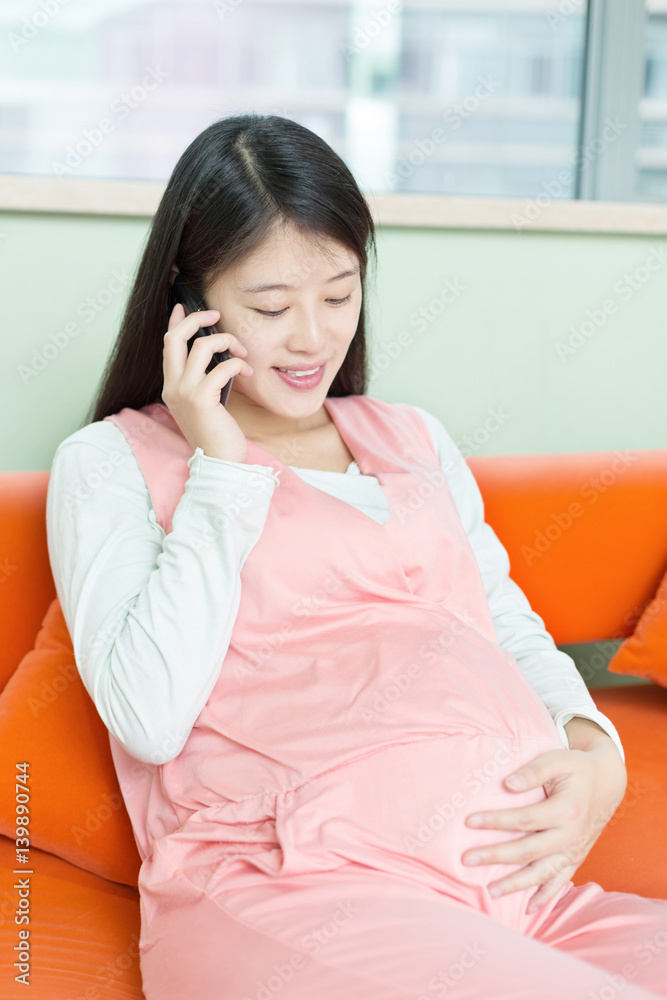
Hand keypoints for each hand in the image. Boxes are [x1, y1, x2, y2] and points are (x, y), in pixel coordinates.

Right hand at [162, 302, 253, 463]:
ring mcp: (184, 393)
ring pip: (200, 347)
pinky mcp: (201, 400)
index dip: (175, 322)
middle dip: (196, 320)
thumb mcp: (205, 404)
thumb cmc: (217, 435)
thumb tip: (217, 356)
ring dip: (226, 342)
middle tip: (216, 317)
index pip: (168, 346)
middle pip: (175, 338)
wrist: (219, 463)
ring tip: (241, 352)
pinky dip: (237, 363)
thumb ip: (203, 381)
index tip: (184, 307)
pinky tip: (247, 371)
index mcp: (171, 387)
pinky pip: (222, 367)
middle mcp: (172, 387)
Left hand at [461, 718, 626, 912]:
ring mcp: (573, 851)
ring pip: (542, 873)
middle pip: (527, 851)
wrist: (606, 783)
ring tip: (490, 892)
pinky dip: (546, 897)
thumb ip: (534, 771)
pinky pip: (560, 881)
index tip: (469, 822)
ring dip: (515, 884)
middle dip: (495, 856)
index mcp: (566, 811)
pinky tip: (529, 909)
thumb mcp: (558, 760)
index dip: (496, 821)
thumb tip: (508, 784)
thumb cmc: (576, 768)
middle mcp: (570, 836)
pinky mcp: (575, 858)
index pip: (524, 819)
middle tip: (467, 860)